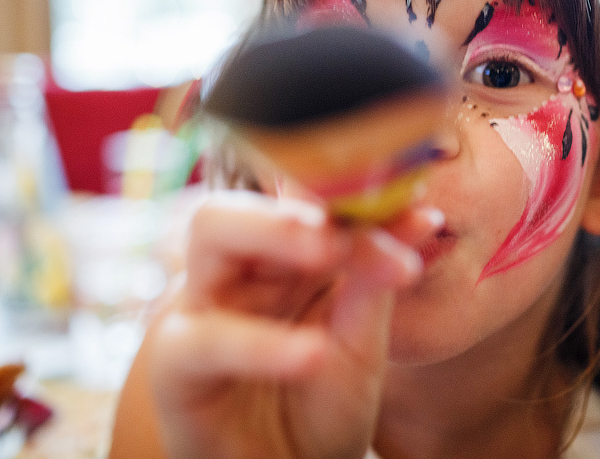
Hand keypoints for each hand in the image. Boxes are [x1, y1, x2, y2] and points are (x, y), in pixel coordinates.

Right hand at [147, 190, 430, 458]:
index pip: (304, 199)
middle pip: (248, 194)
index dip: (353, 195)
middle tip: (351, 220)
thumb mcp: (361, 339)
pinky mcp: (178, 367)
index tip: (414, 208)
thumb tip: (422, 214)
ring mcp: (202, 311)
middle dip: (297, 198)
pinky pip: (206, 340)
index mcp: (280, 256)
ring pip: (212, 235)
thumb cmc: (319, 405)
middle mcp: (237, 271)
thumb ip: (377, 279)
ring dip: (275, 233)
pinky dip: (261, 344)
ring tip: (331, 252)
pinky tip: (312, 354)